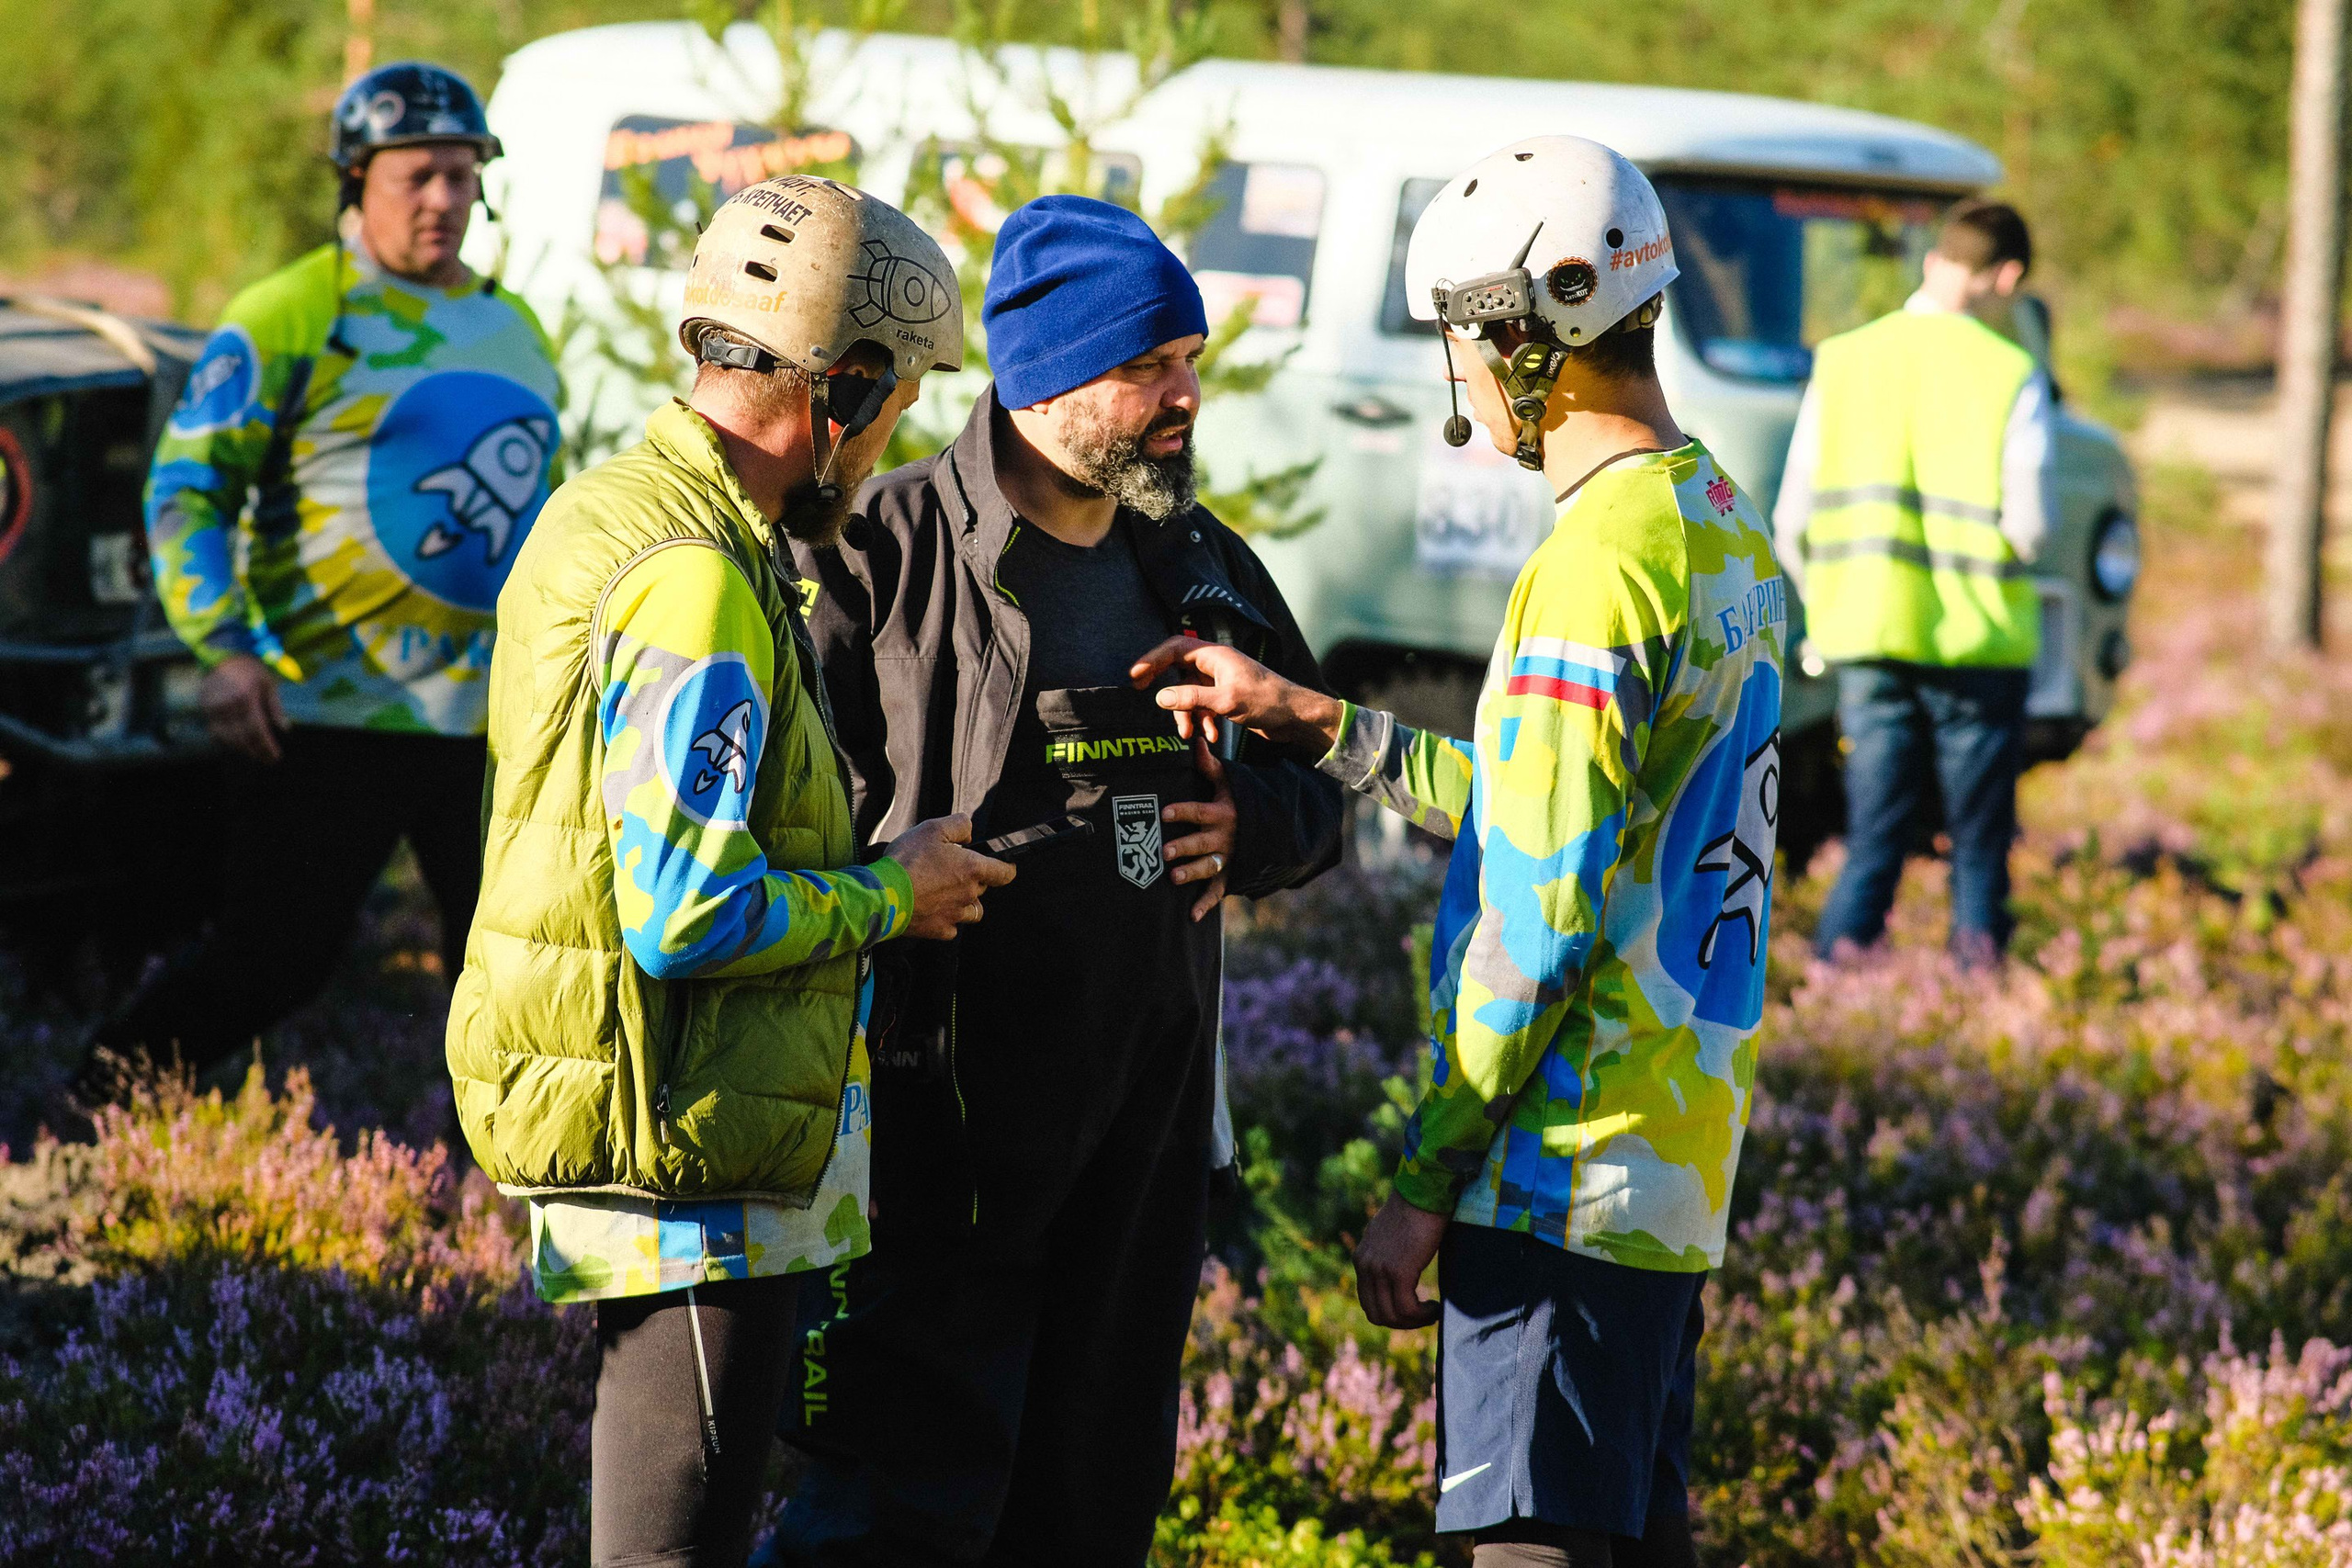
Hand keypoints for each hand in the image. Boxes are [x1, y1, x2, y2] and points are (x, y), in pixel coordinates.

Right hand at [201, 655, 286, 762]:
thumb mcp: (267, 683)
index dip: (266, 747)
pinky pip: (215, 731)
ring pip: (227, 738)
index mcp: (246, 698)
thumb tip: (285, 729)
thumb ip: (275, 707)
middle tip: (268, 760)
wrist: (219, 654)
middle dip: (256, 751)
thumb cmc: (249, 667)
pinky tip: (239, 745)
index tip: (275, 757)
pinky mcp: (204, 709)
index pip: (257, 730)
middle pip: (242, 738)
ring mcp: (213, 708)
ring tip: (256, 754)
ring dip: (243, 749)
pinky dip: (227, 741)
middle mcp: (227, 705)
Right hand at [883, 813, 1016, 940]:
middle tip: (949, 870)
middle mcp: (969, 894)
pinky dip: (946, 920)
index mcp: (973, 869)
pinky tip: (932, 909)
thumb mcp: (934, 828)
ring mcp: (955, 915)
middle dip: (972, 879)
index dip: (1006, 867)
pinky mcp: (938, 930)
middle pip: (983, 889)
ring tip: (943, 892)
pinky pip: (951, 927)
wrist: (883, 895)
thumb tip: (969, 835)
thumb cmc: (908, 860)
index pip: (1005, 873)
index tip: (1002, 865)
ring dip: (963, 902)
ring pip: (971, 911)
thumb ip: (959, 825)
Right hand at [1128, 637, 1343, 752]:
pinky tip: (1211, 735)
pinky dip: (1203, 720)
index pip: (1175, 648)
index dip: (1152, 659)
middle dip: (1165, 687)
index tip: (1135, 675)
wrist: (1295, 717)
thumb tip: (1161, 697)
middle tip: (1142, 692)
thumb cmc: (1267, 702)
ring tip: (1188, 733)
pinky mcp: (1227, 698)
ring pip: (1191, 693)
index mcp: (1216, 656)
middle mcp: (1217, 665)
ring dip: (1187, 713)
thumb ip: (1191, 698)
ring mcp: (1222, 681)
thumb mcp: (1225, 701)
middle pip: (1179, 669)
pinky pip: (1204, 706)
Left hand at [1163, 741, 1235, 920]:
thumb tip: (1195, 741)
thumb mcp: (1230, 782)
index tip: (1164, 812)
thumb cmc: (1243, 800)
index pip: (1199, 812)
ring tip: (1173, 878)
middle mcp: (1225, 837)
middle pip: (1202, 843)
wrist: (1276, 826)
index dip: (1183, 811)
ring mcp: (1229, 857)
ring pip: (1210, 867)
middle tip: (1164, 852)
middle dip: (1184, 847)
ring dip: (1192, 873)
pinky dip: (1206, 905)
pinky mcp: (1231, 875)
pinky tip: (1191, 916)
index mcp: (1222, 813)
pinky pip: (1218, 891)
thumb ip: (1209, 766)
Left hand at [1354, 1192, 1447, 1329]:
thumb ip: (1387, 1254)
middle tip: (1423, 1317)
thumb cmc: (1415, 1209)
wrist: (1423, 1192)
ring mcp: (1379, 1270)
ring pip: (1392, 1316)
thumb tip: (1399, 1269)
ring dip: (1414, 1322)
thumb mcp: (1390, 1234)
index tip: (1411, 1310)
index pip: (1367, 1300)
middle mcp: (1365, 1266)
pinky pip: (1407, 1309)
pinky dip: (1422, 1315)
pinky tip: (1435, 1308)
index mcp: (1362, 1258)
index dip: (1389, 1313)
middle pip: (1376, 1314)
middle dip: (1401, 1323)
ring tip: (1432, 1312)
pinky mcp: (1398, 1272)